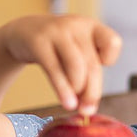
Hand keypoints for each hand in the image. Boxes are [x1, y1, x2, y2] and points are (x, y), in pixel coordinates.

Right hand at [0, 14, 121, 112]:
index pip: (112, 43)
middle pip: (93, 64)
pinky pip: (54, 69)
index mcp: (92, 27)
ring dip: (78, 89)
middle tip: (87, 110)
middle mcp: (76, 26)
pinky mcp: (38, 42)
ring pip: (76, 66)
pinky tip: (66, 102)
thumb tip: (88, 107)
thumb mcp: (76, 51)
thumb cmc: (58, 47)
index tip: (100, 68)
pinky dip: (62, 89)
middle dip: (92, 91)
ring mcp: (57, 32)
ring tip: (73, 104)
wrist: (24, 32)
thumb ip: (86, 73)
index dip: (109, 60)